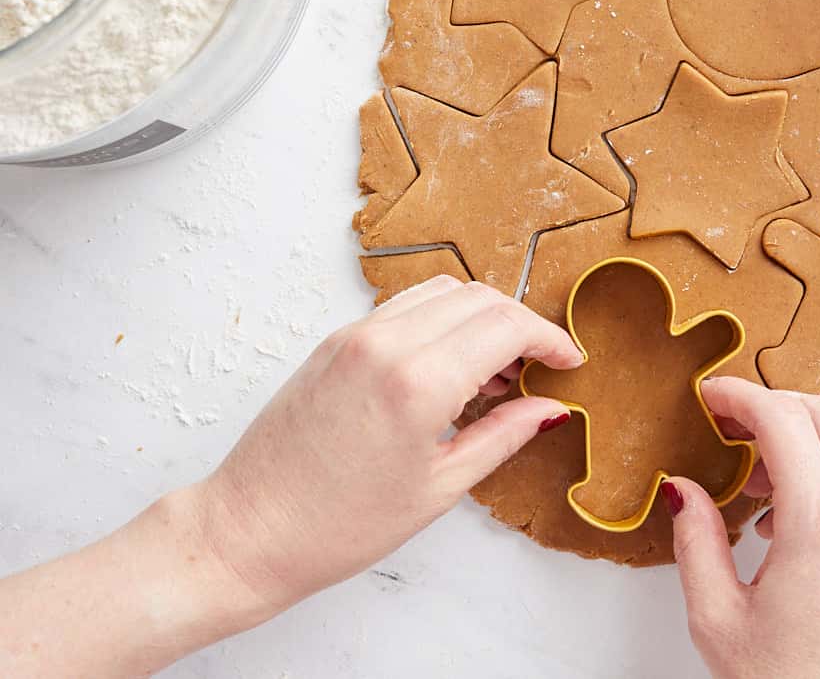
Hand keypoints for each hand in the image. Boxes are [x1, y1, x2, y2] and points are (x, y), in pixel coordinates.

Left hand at [197, 275, 581, 614]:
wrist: (248, 530)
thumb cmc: (338, 525)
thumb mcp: (440, 487)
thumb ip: (503, 435)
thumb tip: (551, 409)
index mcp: (417, 382)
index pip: (506, 325)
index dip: (549, 338)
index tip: (568, 360)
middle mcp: (385, 342)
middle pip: (480, 297)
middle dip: (520, 325)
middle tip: (535, 370)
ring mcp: (355, 334)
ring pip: (443, 291)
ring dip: (480, 318)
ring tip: (490, 377)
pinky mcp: (335, 340)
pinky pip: (405, 307)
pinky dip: (441, 321)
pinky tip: (446, 371)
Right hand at [665, 377, 819, 678]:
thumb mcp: (719, 618)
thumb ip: (696, 542)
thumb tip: (680, 490)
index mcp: (819, 523)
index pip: (782, 419)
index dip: (740, 394)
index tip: (708, 394)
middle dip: (771, 404)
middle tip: (725, 422)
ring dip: (800, 435)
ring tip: (751, 474)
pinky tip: (781, 512)